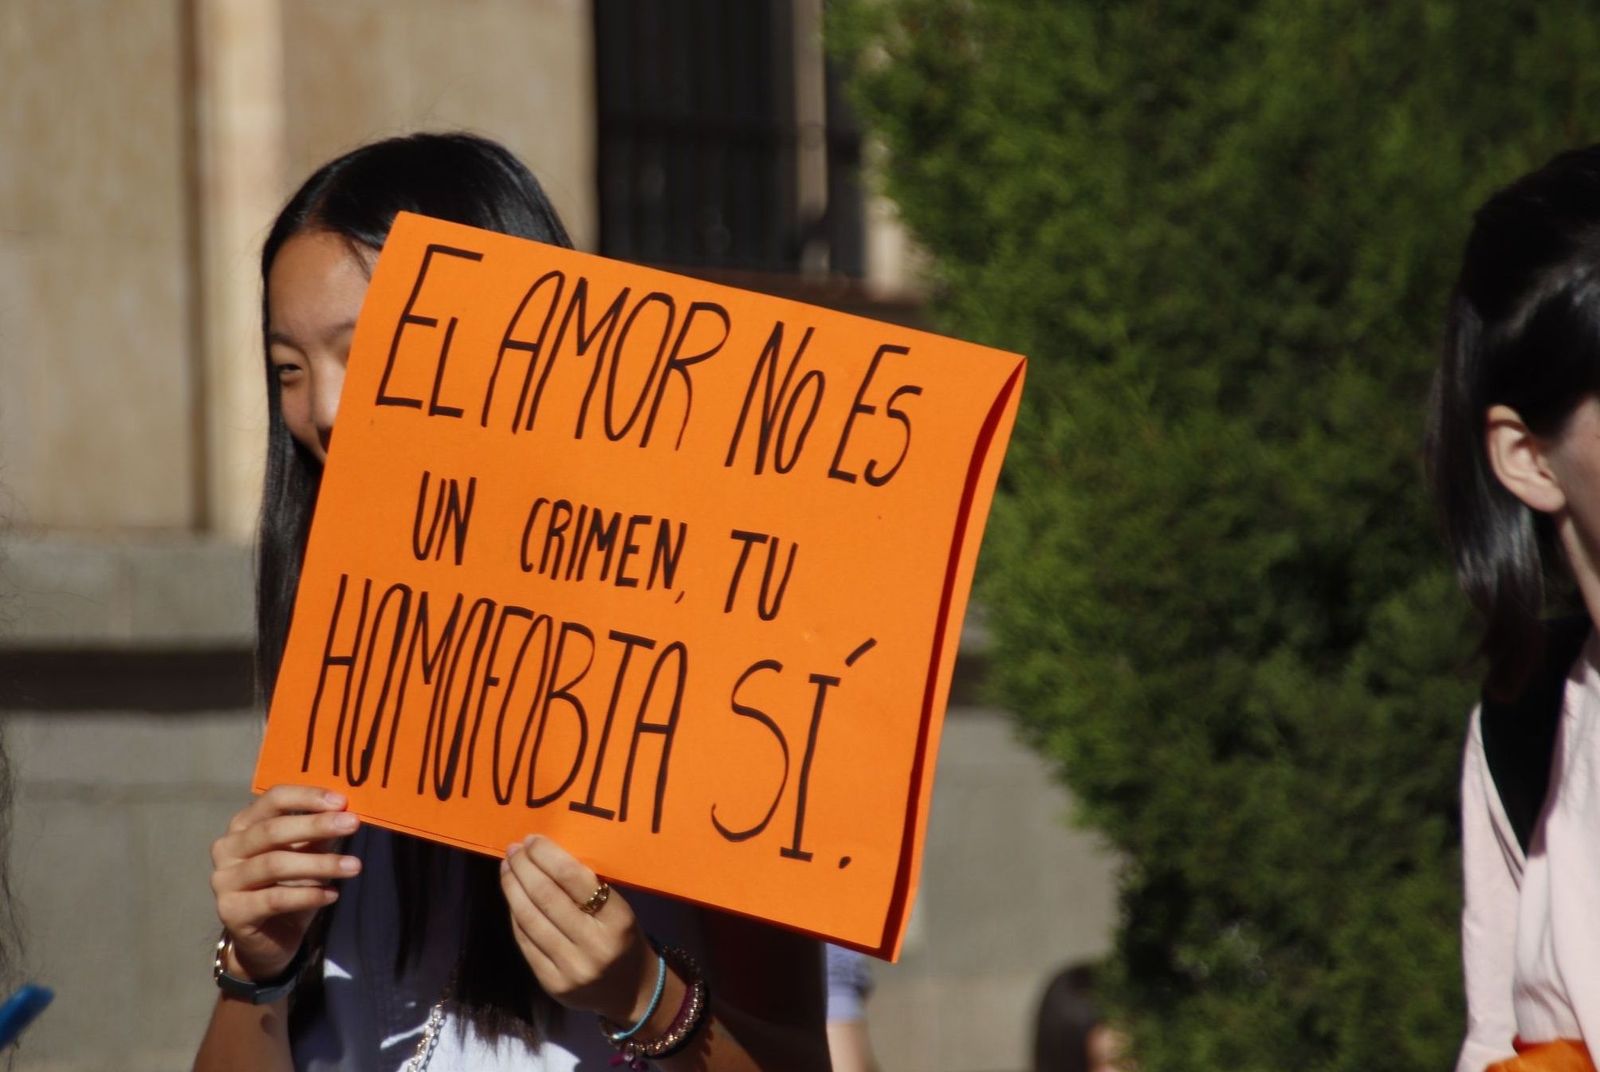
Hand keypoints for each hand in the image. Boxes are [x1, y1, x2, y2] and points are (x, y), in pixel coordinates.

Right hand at [209, 784, 361, 982]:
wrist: (267, 940)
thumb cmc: (287, 887)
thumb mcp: (306, 855)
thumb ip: (318, 834)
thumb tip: (346, 812)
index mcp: (243, 825)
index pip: (272, 799)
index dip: (307, 796)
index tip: (342, 801)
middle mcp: (227, 849)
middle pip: (272, 830)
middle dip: (316, 825)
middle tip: (353, 824)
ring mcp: (224, 880)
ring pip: (275, 864)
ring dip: (320, 863)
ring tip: (354, 866)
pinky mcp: (231, 911)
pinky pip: (274, 898)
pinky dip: (308, 895)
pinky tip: (332, 895)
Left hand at [499, 835, 659, 1023]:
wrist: (631, 991)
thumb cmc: (624, 938)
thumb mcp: (619, 909)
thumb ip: (588, 888)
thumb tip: (545, 855)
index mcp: (618, 920)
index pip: (575, 879)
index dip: (547, 855)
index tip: (532, 839)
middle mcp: (594, 945)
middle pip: (547, 897)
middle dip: (524, 868)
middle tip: (513, 849)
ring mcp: (570, 968)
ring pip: (530, 919)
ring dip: (513, 888)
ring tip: (507, 867)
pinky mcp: (552, 984)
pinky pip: (525, 942)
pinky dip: (515, 914)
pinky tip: (512, 896)